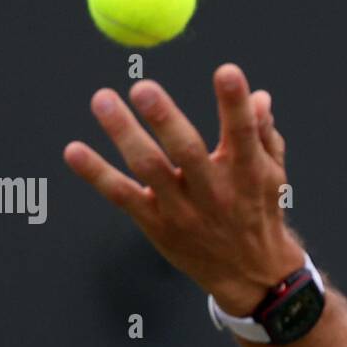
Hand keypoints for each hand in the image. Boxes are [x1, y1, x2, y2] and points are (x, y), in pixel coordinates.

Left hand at [63, 63, 305, 314]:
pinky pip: (123, 196)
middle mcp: (215, 192)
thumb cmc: (259, 212)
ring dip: (124, 133)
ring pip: (149, 168)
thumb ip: (263, 133)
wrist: (251, 275)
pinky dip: (96, 173)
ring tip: (103, 99)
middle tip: (143, 87)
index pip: (243, 133)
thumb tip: (258, 95)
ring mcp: (183, 211)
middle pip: (188, 151)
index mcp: (248, 173)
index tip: (227, 71)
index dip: (235, 103)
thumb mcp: (272, 175)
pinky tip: (74, 150)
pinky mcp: (157, 225)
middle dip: (165, 119)